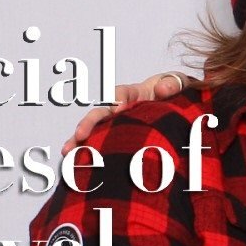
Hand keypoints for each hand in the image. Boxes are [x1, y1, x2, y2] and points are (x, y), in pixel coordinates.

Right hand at [63, 72, 187, 153]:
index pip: (122, 93)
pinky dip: (89, 151)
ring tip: (67, 153)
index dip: (117, 99)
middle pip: (101, 112)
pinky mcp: (118, 137)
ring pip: (95, 129)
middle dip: (89, 123)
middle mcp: (120, 106)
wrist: (176, 103)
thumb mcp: (178, 83)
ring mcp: (117, 123)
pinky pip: (100, 143)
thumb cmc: (174, 90)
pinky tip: (77, 163)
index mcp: (134, 93)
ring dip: (80, 140)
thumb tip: (160, 90)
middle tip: (79, 136)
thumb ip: (173, 84)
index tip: (117, 109)